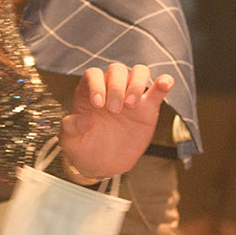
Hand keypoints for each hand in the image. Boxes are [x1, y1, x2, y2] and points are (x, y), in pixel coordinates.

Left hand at [58, 63, 172, 180]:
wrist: (103, 165)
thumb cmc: (83, 148)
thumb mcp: (70, 141)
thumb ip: (71, 127)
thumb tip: (85, 118)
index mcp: (88, 91)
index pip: (93, 74)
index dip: (96, 84)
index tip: (98, 105)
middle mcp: (110, 89)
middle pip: (116, 70)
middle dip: (116, 87)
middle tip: (114, 110)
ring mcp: (130, 96)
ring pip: (138, 73)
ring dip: (136, 84)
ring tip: (131, 105)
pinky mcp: (148, 108)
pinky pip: (158, 90)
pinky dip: (163, 83)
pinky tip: (165, 83)